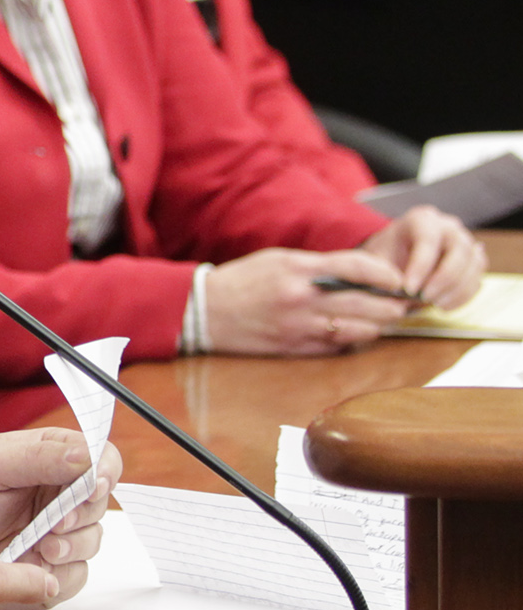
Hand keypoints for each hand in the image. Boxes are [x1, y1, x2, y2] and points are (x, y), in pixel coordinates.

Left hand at [0, 428, 120, 609]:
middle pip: (100, 503)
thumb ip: (37, 456)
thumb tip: (87, 453)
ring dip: (75, 545)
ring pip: (92, 542)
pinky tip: (35, 567)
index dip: (105, 470)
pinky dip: (61, 575)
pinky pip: (74, 578)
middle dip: (85, 513)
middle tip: (59, 521)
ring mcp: (53, 536)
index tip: (95, 483)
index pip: (99, 458)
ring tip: (44, 545)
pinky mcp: (44, 572)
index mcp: (47, 460)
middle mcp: (55, 497)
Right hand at [205, 247, 416, 354]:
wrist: (203, 312)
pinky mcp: (296, 349)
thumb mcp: (279, 260)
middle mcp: (303, 299)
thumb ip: (319, 265)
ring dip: (378, 325)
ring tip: (386, 320)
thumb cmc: (242, 281)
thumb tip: (359, 272)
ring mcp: (300, 327)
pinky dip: (353, 341)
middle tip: (406, 303)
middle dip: (393, 305)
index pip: (357, 267)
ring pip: (359, 330)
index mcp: (299, 270)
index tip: (399, 279)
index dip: (386, 273)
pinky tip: (357, 334)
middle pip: (366, 303)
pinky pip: (337, 348)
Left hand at [362, 205, 484, 311]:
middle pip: (459, 251)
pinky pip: (477, 279)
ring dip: (456, 290)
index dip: (421, 266)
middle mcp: (448, 227)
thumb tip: (399, 293)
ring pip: (473, 265)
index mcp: (421, 219)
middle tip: (425, 298)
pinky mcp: (474, 261)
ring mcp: (465, 242)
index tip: (408, 289)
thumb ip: (385, 273)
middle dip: (443, 279)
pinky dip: (463, 296)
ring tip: (433, 303)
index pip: (428, 240)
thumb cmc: (386, 254)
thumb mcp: (377, 259)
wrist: (397, 255)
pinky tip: (444, 305)